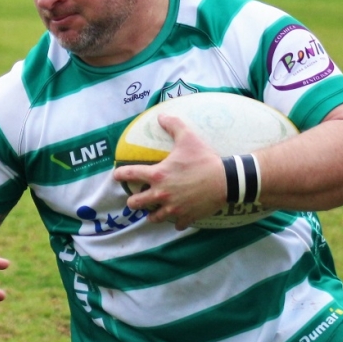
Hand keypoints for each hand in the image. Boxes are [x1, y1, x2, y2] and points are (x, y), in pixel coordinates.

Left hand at [112, 114, 226, 229]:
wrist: (226, 179)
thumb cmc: (204, 159)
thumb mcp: (188, 138)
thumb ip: (173, 126)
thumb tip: (161, 116)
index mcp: (157, 175)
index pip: (130, 174)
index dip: (120, 174)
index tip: (116, 176)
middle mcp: (161, 194)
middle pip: (135, 203)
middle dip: (133, 201)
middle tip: (135, 198)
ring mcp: (173, 208)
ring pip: (152, 218)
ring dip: (151, 214)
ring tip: (152, 211)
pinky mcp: (186, 217)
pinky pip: (176, 225)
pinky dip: (176, 222)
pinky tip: (177, 219)